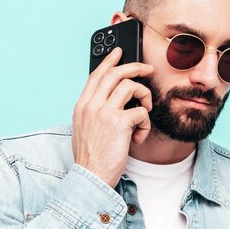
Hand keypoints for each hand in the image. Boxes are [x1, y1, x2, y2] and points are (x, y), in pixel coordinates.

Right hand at [72, 47, 153, 186]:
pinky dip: (145, 124)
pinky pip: (141, 112)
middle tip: (148, 69)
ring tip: (144, 112)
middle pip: (115, 73)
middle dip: (135, 67)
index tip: (119, 52)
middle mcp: (91, 105)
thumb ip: (95, 112)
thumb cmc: (91, 157)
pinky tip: (138, 137)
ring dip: (144, 96)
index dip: (109, 61)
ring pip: (131, 86)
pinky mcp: (119, 123)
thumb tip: (115, 99)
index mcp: (81, 106)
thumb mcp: (85, 129)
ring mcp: (104, 113)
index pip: (96, 75)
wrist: (90, 177)